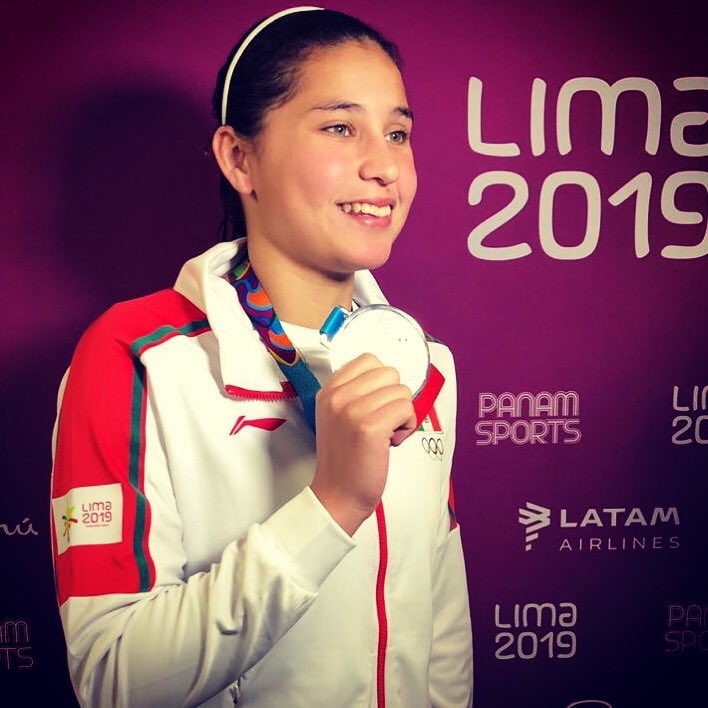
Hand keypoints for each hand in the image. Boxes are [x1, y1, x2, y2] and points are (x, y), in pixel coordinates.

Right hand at [310, 353, 416, 535]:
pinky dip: (407, 426)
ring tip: (385, 434)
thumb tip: (390, 376)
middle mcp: (338, 397)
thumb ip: (356, 392)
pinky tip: (391, 442)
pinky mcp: (370, 427)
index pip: (368, 359)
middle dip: (393, 397)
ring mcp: (352, 410)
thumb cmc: (346, 459)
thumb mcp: (338, 416)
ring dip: (401, 414)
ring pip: (401, 391)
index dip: (382, 382)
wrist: (338, 495)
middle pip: (389, 373)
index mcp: (329, 391)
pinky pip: (407, 409)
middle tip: (381, 422)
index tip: (376, 404)